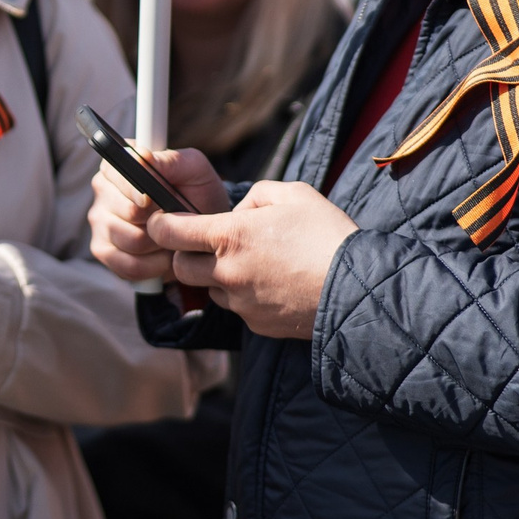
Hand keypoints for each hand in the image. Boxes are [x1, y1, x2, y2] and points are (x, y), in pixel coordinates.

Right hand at [88, 144, 231, 286]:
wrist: (203, 229)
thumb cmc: (197, 193)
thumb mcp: (194, 169)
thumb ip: (169, 160)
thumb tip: (142, 157)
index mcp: (119, 164)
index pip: (115, 172)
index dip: (134, 188)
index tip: (151, 200)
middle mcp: (103, 190)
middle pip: (125, 211)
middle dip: (157, 220)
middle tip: (175, 220)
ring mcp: (100, 222)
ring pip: (130, 240)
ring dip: (160, 243)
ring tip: (174, 238)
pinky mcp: (103, 251)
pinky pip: (128, 265)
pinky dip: (154, 266)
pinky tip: (165, 256)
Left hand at [145, 181, 357, 339]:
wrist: (358, 289)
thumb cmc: (327, 235)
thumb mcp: (293, 194)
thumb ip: (255, 196)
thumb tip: (239, 211)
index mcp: (229, 236)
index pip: (168, 232)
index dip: (160, 224)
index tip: (165, 221)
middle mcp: (227, 272)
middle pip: (179, 267)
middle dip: (185, 254)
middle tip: (208, 243)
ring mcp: (240, 302)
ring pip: (208, 289)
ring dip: (216, 275)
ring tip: (251, 262)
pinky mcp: (256, 324)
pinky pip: (236, 307)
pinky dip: (242, 295)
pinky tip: (270, 283)